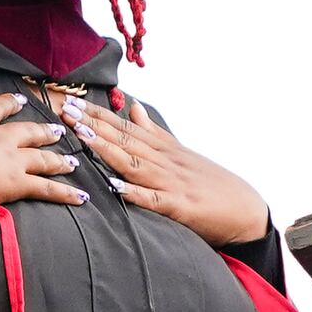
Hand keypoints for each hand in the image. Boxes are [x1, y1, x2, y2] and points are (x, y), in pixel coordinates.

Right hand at [0, 55, 87, 212]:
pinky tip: (81, 196)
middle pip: (27, 131)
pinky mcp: (14, 184)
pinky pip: (46, 189)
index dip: (10, 104)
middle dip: (43, 132)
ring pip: (42, 158)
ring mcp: (10, 160)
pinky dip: (64, 193)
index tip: (21, 100)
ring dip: (58, 159)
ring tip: (72, 160)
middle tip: (58, 130)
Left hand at [70, 101, 270, 245]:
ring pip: (134, 163)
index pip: (124, 127)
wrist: (245, 210)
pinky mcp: (181, 207)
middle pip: (125, 139)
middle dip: (93, 123)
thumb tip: (132, 108)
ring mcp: (172, 183)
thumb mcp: (180, 153)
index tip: (70, 101)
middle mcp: (165, 161)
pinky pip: (154, 200)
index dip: (96, 114)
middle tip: (65, 109)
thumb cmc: (210, 183)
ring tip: (82, 135)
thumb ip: (153, 132)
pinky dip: (135, 193)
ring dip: (107, 149)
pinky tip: (116, 187)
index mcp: (163, 149)